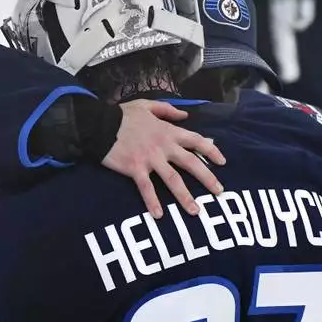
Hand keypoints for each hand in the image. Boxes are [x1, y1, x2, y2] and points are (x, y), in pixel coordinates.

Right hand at [102, 100, 226, 218]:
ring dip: (185, 196)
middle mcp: (163, 146)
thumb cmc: (122, 116)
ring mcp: (150, 159)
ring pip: (173, 179)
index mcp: (168, 131)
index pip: (196, 140)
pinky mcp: (135, 169)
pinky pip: (147, 188)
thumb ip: (168, 110)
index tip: (223, 162)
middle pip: (191, 163)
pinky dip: (153, 202)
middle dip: (207, 178)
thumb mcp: (147, 106)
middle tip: (220, 192)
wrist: (99, 124)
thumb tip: (186, 115)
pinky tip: (159, 215)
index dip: (211, 150)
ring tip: (196, 211)